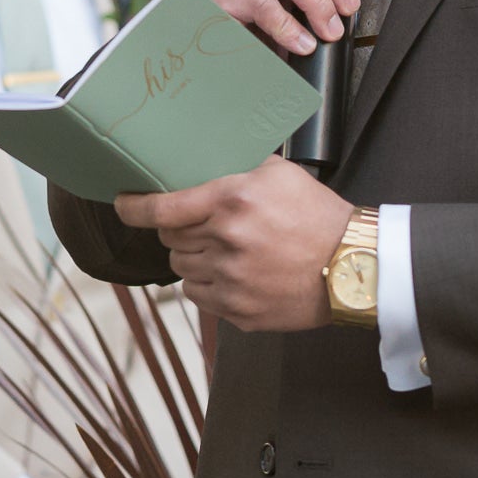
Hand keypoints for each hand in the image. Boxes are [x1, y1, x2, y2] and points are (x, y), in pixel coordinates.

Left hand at [113, 159, 353, 334]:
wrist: (354, 267)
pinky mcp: (239, 312)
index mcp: (232, 201)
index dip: (134, 208)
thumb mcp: (279, 174)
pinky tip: (234, 274)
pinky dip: (208, 285)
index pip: (162, 209)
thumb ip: (235, 168)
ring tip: (224, 250)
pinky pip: (200, 297)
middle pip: (170, 240)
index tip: (122, 204)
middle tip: (202, 226)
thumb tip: (196, 165)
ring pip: (181, 269)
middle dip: (178, 231)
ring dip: (193, 258)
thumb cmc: (318, 216)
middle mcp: (226, 241)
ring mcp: (232, 281)